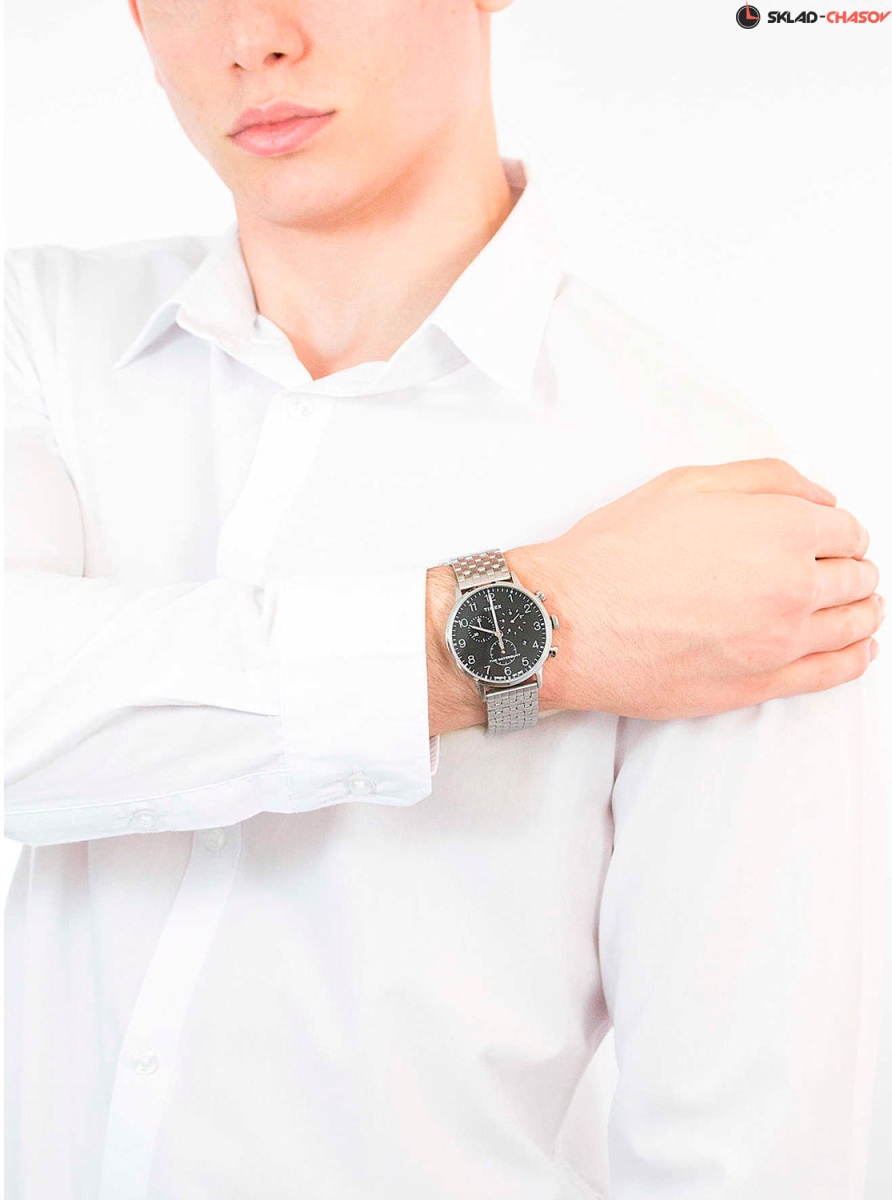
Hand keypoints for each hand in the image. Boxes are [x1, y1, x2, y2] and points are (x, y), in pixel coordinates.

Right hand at [508, 458, 882, 718]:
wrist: (573, 622)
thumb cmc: (617, 553)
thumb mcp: (688, 484)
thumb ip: (766, 480)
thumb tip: (818, 494)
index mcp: (781, 530)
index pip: (847, 529)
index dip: (841, 529)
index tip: (832, 537)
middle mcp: (793, 586)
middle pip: (856, 577)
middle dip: (851, 567)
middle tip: (838, 568)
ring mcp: (781, 640)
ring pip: (854, 625)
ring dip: (862, 609)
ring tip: (856, 605)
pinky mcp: (761, 684)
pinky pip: (833, 674)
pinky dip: (855, 658)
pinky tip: (857, 649)